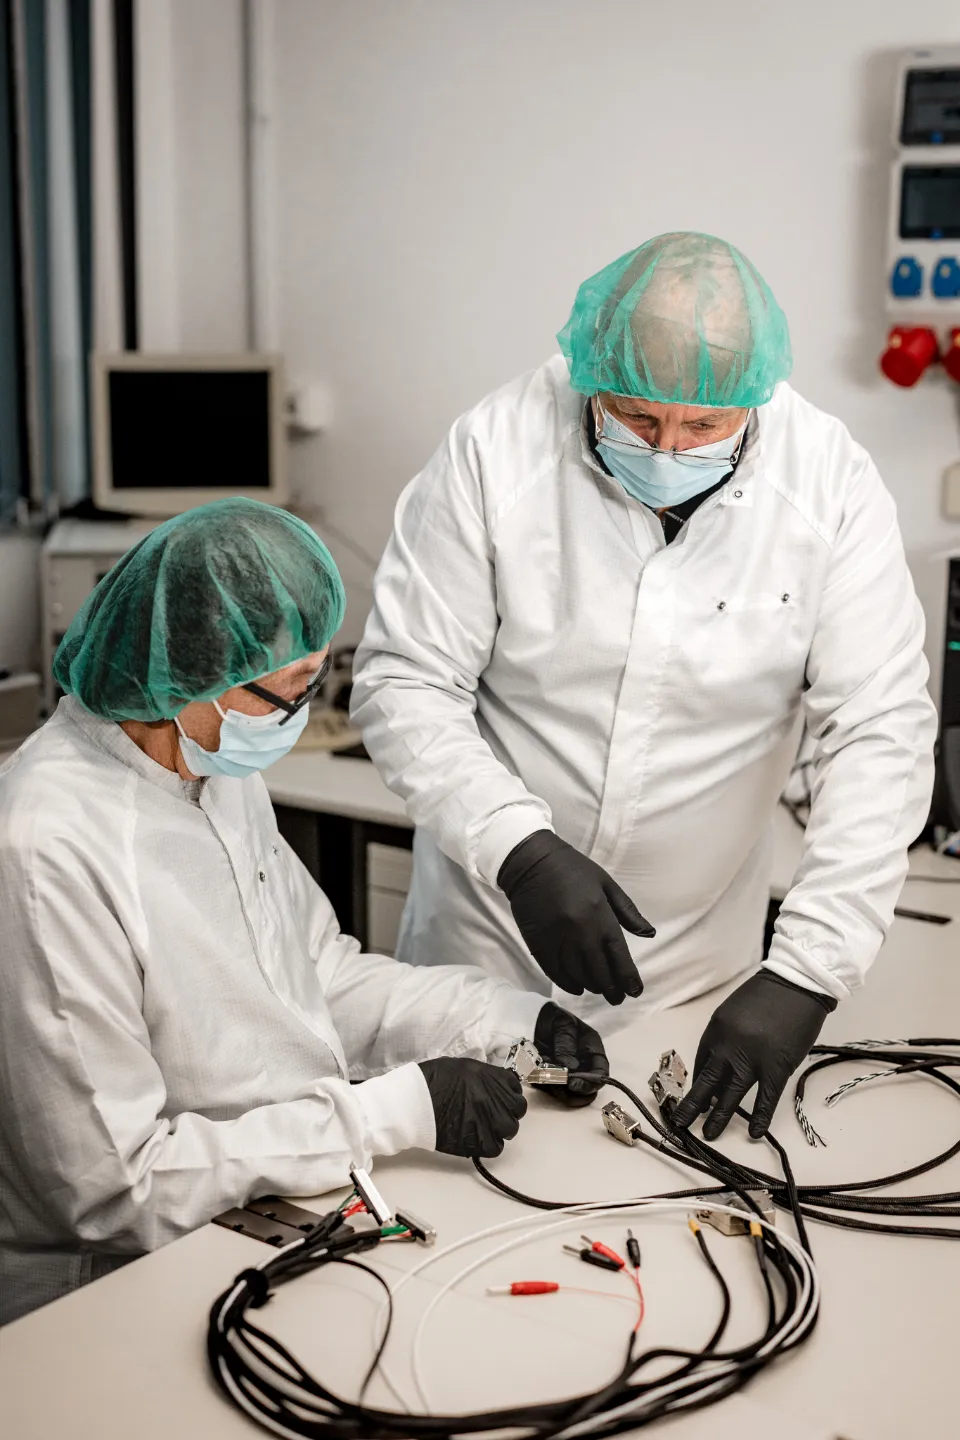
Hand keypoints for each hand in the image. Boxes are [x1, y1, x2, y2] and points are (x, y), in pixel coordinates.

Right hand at [418, 1056, 526, 1157]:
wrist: (413, 1102)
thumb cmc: (432, 1080)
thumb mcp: (463, 1067)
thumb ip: (484, 1076)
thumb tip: (492, 1086)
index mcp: (492, 1077)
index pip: (515, 1086)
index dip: (508, 1092)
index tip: (501, 1097)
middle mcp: (495, 1098)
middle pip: (517, 1108)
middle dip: (508, 1110)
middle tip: (493, 1112)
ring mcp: (489, 1121)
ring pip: (510, 1129)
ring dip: (500, 1128)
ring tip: (485, 1126)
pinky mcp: (478, 1142)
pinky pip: (496, 1147)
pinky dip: (489, 1144)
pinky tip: (477, 1137)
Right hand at [498, 831, 654, 1004]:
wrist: (532, 862)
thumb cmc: (573, 870)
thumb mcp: (607, 884)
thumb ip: (629, 913)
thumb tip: (650, 934)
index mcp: (601, 916)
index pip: (619, 958)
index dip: (629, 979)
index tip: (635, 991)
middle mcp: (580, 932)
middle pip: (600, 973)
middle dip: (612, 989)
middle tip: (617, 997)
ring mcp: (558, 940)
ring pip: (578, 976)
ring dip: (592, 986)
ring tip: (599, 989)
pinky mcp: (538, 944)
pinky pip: (555, 973)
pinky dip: (568, 984)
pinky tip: (577, 987)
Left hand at [534, 1002, 609, 1107]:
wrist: (536, 1017)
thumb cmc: (555, 1017)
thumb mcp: (563, 1024)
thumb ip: (566, 1044)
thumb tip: (569, 1068)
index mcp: (592, 1050)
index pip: (601, 1073)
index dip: (591, 1083)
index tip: (574, 1084)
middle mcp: (584, 1065)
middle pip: (587, 1089)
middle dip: (575, 1092)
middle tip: (558, 1085)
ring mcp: (569, 1073)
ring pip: (571, 1094)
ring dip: (559, 1092)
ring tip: (545, 1079)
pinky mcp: (553, 1077)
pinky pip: (553, 1090)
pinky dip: (547, 1088)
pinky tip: (538, 1076)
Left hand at [672, 971, 835, 1140]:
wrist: (796, 983)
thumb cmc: (767, 995)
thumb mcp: (735, 1012)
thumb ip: (726, 1038)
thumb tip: (722, 1067)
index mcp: (715, 1029)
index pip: (701, 1061)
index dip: (699, 1081)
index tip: (698, 1095)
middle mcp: (728, 1046)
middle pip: (705, 1081)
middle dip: (691, 1105)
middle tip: (680, 1122)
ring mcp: (752, 1058)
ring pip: (729, 1094)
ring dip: (717, 1116)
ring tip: (708, 1135)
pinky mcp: (776, 1067)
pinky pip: (765, 1098)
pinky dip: (760, 1116)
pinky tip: (755, 1132)